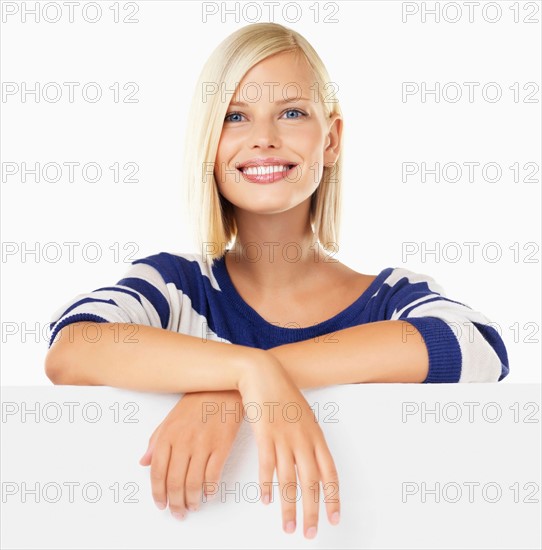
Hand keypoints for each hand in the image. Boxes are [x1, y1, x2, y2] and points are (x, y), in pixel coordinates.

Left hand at [139, 390, 242, 518]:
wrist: (224, 387)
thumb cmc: (198, 401)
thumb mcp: (171, 418)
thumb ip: (155, 440)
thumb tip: (143, 462)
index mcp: (168, 434)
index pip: (157, 472)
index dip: (158, 493)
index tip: (161, 504)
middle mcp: (184, 441)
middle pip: (175, 482)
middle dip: (175, 503)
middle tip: (178, 512)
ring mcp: (203, 444)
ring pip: (193, 483)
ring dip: (192, 500)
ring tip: (193, 506)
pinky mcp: (222, 445)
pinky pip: (213, 475)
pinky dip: (210, 489)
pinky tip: (209, 493)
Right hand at [238, 352, 340, 538]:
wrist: (264, 373)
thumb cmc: (283, 393)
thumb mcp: (303, 415)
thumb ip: (308, 438)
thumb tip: (312, 461)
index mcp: (315, 435)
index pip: (330, 473)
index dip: (333, 498)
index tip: (334, 518)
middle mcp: (303, 439)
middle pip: (311, 483)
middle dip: (312, 512)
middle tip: (310, 533)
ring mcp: (283, 437)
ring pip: (289, 480)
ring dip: (289, 507)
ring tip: (288, 527)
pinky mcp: (264, 434)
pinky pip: (267, 465)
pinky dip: (267, 485)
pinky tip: (267, 499)